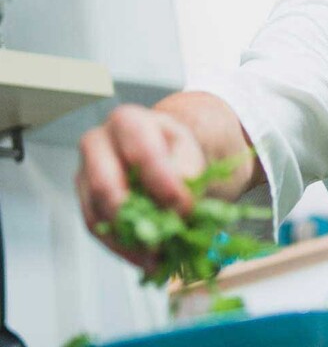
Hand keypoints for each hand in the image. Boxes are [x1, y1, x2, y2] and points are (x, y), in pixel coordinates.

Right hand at [75, 104, 205, 269]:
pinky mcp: (85, 201)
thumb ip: (188, 169)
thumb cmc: (173, 150)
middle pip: (104, 183)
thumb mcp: (188, 150)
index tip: (183, 207)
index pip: (139, 150)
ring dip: (130, 240)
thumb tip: (180, 198)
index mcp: (128, 121)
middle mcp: (98, 143)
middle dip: (136, 216)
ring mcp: (85, 173)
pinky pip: (98, 229)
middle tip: (164, 238)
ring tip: (160, 256)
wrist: (161, 156)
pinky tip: (147, 259)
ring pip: (99, 212)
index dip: (162, 181)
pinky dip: (124, 248)